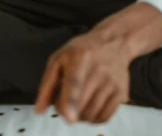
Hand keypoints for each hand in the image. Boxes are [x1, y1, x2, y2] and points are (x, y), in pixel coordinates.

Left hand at [35, 2, 161, 123]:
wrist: (114, 42)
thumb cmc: (83, 50)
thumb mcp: (60, 58)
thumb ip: (47, 84)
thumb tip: (39, 109)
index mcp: (80, 57)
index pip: (75, 81)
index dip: (70, 100)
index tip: (68, 117)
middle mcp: (99, 70)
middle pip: (81, 105)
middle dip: (67, 112)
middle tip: (64, 103)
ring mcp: (112, 82)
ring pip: (91, 115)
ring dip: (80, 116)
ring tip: (77, 104)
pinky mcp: (121, 93)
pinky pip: (104, 118)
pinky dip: (93, 119)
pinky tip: (89, 107)